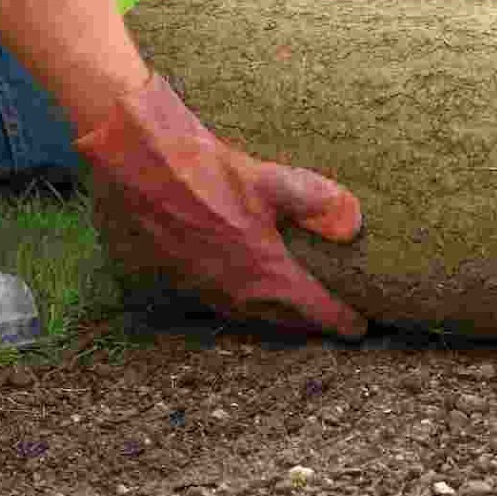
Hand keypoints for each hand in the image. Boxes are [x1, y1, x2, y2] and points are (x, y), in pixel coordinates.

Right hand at [76, 74, 367, 339]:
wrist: (137, 167)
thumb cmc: (206, 172)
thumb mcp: (272, 180)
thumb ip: (318, 202)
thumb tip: (354, 223)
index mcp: (265, 274)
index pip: (313, 309)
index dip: (340, 320)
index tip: (359, 327)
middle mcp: (235, 292)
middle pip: (283, 319)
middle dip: (308, 322)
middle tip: (328, 320)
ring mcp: (204, 289)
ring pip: (249, 314)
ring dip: (274, 315)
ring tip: (291, 309)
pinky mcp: (178, 278)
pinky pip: (220, 301)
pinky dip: (241, 300)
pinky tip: (241, 285)